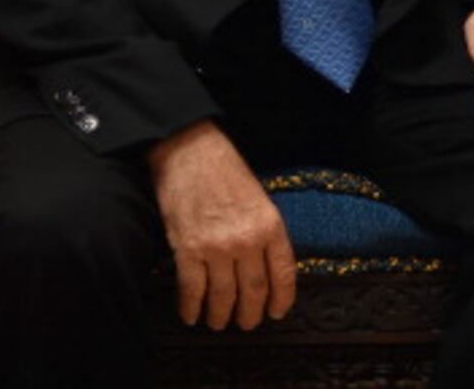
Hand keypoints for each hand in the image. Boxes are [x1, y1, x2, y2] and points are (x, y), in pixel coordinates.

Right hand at [147, 120, 297, 330]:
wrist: (189, 151)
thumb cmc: (224, 170)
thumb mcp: (259, 198)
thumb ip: (265, 232)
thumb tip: (266, 267)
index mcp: (270, 225)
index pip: (284, 275)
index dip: (282, 300)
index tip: (276, 312)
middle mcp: (247, 240)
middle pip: (254, 292)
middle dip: (250, 314)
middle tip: (246, 322)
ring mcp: (217, 247)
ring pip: (224, 297)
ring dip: (220, 316)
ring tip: (217, 321)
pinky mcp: (189, 249)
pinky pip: (192, 290)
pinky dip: (191, 307)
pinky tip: (191, 314)